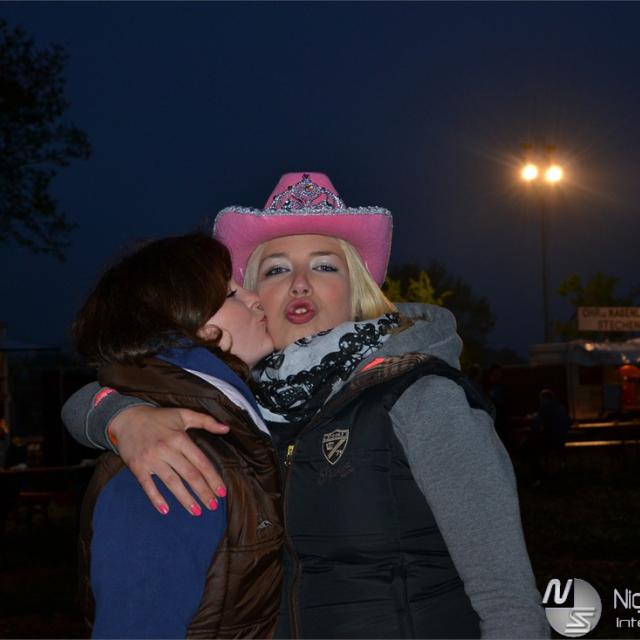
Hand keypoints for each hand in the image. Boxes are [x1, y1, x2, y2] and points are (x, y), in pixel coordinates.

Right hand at [108, 406, 229, 515]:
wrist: (127, 418)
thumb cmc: (158, 418)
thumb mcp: (183, 414)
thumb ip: (206, 421)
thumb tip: (226, 428)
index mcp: (180, 438)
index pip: (201, 462)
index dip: (213, 478)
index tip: (221, 491)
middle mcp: (167, 449)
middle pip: (189, 475)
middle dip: (203, 492)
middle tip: (212, 505)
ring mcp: (151, 459)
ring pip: (172, 482)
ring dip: (185, 499)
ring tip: (197, 511)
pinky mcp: (137, 467)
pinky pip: (148, 485)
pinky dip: (156, 498)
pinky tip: (166, 510)